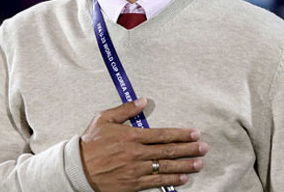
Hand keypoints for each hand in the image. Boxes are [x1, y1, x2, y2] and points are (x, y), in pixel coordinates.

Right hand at [80, 97, 207, 191]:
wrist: (79, 168)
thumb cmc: (91, 142)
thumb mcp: (104, 119)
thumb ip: (125, 109)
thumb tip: (142, 100)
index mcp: (131, 136)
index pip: (162, 134)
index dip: (181, 134)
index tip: (194, 133)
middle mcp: (136, 153)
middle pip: (168, 150)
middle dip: (189, 149)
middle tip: (204, 148)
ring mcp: (136, 170)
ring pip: (166, 167)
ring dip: (185, 165)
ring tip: (199, 163)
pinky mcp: (133, 184)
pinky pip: (156, 182)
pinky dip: (171, 180)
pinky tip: (183, 178)